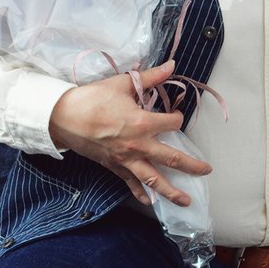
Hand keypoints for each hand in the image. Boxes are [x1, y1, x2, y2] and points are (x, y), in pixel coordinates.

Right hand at [47, 61, 205, 205]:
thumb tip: (172, 65)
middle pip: (172, 158)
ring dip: (171, 192)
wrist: (61, 117)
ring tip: (186, 201)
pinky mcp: (113, 166)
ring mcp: (125, 159)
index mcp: (142, 123)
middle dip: (192, 166)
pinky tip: (149, 202)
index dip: (177, 117)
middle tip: (207, 170)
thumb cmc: (92, 99)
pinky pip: (130, 183)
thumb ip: (151, 77)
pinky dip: (140, 193)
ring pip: (153, 179)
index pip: (173, 123)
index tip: (175, 115)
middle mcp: (138, 145)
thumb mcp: (123, 84)